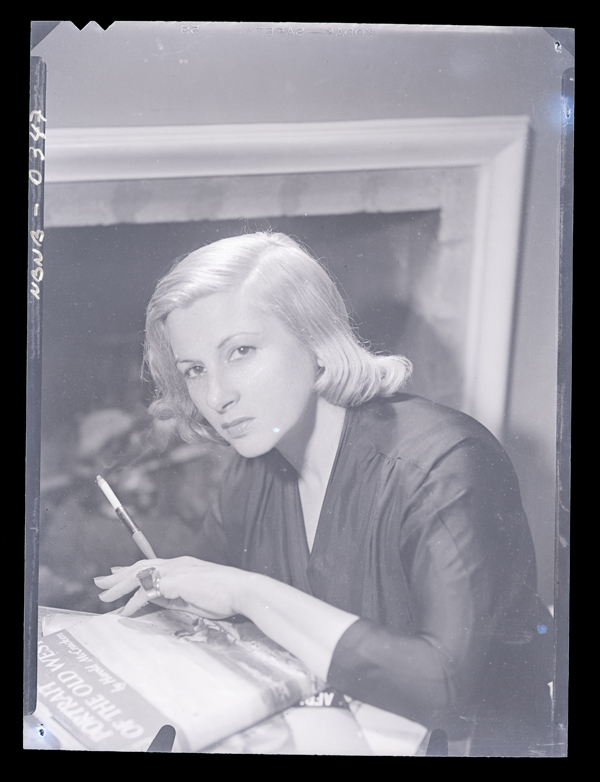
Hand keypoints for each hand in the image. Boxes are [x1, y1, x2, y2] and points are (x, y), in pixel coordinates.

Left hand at [93, 556, 250, 618]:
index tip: (118, 572)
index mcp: (182, 565)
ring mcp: (174, 570)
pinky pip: (146, 592)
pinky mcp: (174, 581)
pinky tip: (124, 611)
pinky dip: (133, 602)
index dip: (132, 570)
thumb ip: (174, 596)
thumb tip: (155, 600)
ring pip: (138, 575)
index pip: (151, 565)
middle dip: (118, 575)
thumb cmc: (225, 596)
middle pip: (139, 567)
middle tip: (100, 581)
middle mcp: (176, 563)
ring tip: (104, 595)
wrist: (241, 590)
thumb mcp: (194, 597)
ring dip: (119, 586)